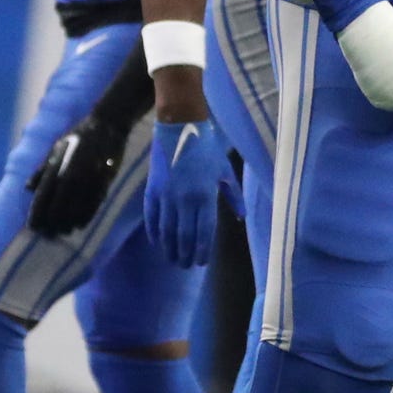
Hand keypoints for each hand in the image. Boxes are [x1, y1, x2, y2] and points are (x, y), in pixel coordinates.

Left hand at [26, 111, 130, 235]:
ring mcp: (87, 183)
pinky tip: (79, 226)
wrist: (107, 126)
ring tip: (63, 232)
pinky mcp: (103, 184)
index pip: (42, 199)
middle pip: (57, 211)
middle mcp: (70, 178)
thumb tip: (28, 188)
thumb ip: (42, 170)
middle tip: (48, 235)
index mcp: (56, 169)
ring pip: (75, 213)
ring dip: (67, 225)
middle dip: (51, 226)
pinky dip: (84, 220)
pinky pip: (92, 209)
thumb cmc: (78, 136)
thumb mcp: (55, 148)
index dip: (36, 216)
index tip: (33, 228)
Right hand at [145, 117, 238, 268]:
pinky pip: (151, 217)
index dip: (202, 251)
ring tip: (173, 259)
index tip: (201, 263)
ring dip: (170, 248)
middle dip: (186, 254)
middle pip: (184, 236)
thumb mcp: (225, 171)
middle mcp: (185, 199)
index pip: (204, 233)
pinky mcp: (153, 190)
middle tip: (186, 265)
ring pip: (167, 231)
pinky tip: (157, 241)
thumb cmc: (207, 149)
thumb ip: (234, 196)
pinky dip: (153, 232)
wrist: (179, 127)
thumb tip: (241, 217)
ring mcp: (167, 196)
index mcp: (205, 196)